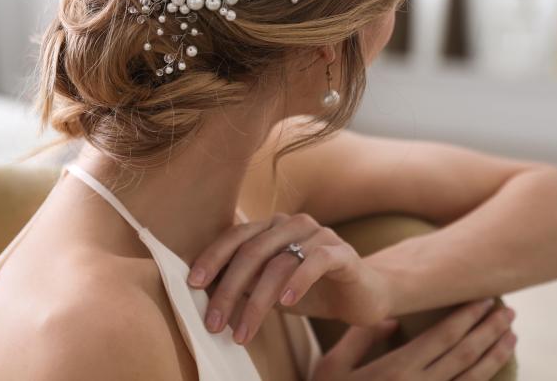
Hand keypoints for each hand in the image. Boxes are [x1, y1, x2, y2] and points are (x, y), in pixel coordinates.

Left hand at [187, 212, 391, 343]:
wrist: (362, 296)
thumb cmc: (311, 290)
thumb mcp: (271, 288)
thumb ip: (245, 283)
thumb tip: (207, 293)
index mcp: (271, 227)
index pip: (235, 236)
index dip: (213, 258)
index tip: (193, 284)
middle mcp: (292, 224)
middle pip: (252, 251)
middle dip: (228, 290)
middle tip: (214, 323)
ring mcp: (319, 234)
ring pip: (279, 262)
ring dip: (257, 301)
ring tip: (243, 332)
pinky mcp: (342, 252)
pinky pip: (316, 261)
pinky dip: (298, 282)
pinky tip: (285, 304)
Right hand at [312, 299, 516, 379]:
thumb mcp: (332, 366)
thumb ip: (361, 339)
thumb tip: (392, 319)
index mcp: (396, 370)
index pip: (442, 338)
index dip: (466, 317)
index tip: (484, 300)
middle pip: (464, 356)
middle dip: (488, 331)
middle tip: (509, 312)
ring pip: (471, 380)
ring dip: (494, 356)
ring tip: (511, 337)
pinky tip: (495, 374)